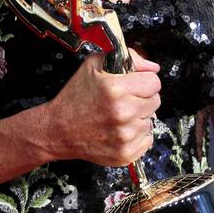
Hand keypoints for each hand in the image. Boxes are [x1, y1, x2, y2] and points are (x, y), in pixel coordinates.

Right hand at [41, 46, 160, 166]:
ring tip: (117, 116)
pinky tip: (119, 130)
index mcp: (116, 89)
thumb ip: (128, 59)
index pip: (154, 82)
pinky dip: (136, 135)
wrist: (58, 130)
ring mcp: (125, 136)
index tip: (134, 84)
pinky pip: (147, 139)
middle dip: (142, 98)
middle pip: (155, 101)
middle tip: (123, 100)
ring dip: (138, 117)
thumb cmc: (75, 98)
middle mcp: (123, 113)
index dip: (144, 80)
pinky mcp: (126, 153)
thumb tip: (153, 67)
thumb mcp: (94, 66)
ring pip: (150, 120)